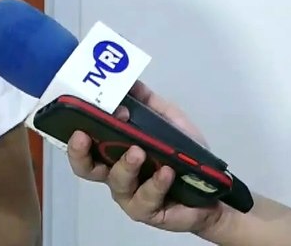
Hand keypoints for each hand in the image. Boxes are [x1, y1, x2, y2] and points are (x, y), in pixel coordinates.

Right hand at [65, 81, 228, 237]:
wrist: (214, 191)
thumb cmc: (184, 157)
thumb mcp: (167, 121)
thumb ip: (147, 102)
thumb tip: (127, 79)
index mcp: (114, 152)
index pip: (85, 144)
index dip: (76, 131)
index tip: (78, 115)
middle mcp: (114, 174)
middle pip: (85, 168)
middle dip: (79, 153)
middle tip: (83, 136)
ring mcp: (129, 196)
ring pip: (117, 181)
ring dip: (125, 164)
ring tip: (138, 152)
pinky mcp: (147, 211)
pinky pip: (146, 197)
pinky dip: (156, 183)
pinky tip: (165, 172)